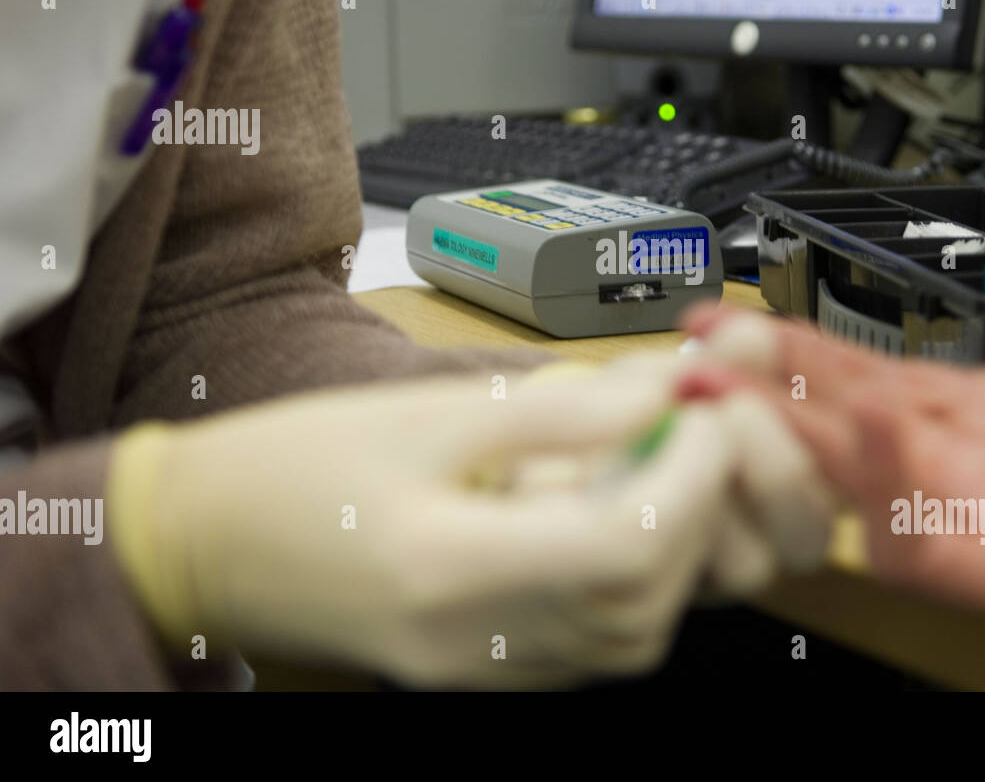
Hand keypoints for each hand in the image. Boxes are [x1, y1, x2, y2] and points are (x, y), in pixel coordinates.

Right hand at [108, 359, 830, 687]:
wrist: (208, 544)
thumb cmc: (295, 466)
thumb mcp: (425, 411)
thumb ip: (555, 408)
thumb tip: (660, 391)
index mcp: (448, 568)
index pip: (625, 545)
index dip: (690, 474)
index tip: (699, 408)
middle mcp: (478, 642)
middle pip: (647, 602)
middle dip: (699, 508)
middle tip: (693, 428)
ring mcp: (485, 670)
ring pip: (635, 633)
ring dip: (674, 547)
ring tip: (651, 467)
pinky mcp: (490, 668)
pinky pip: (597, 640)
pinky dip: (633, 576)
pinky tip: (610, 510)